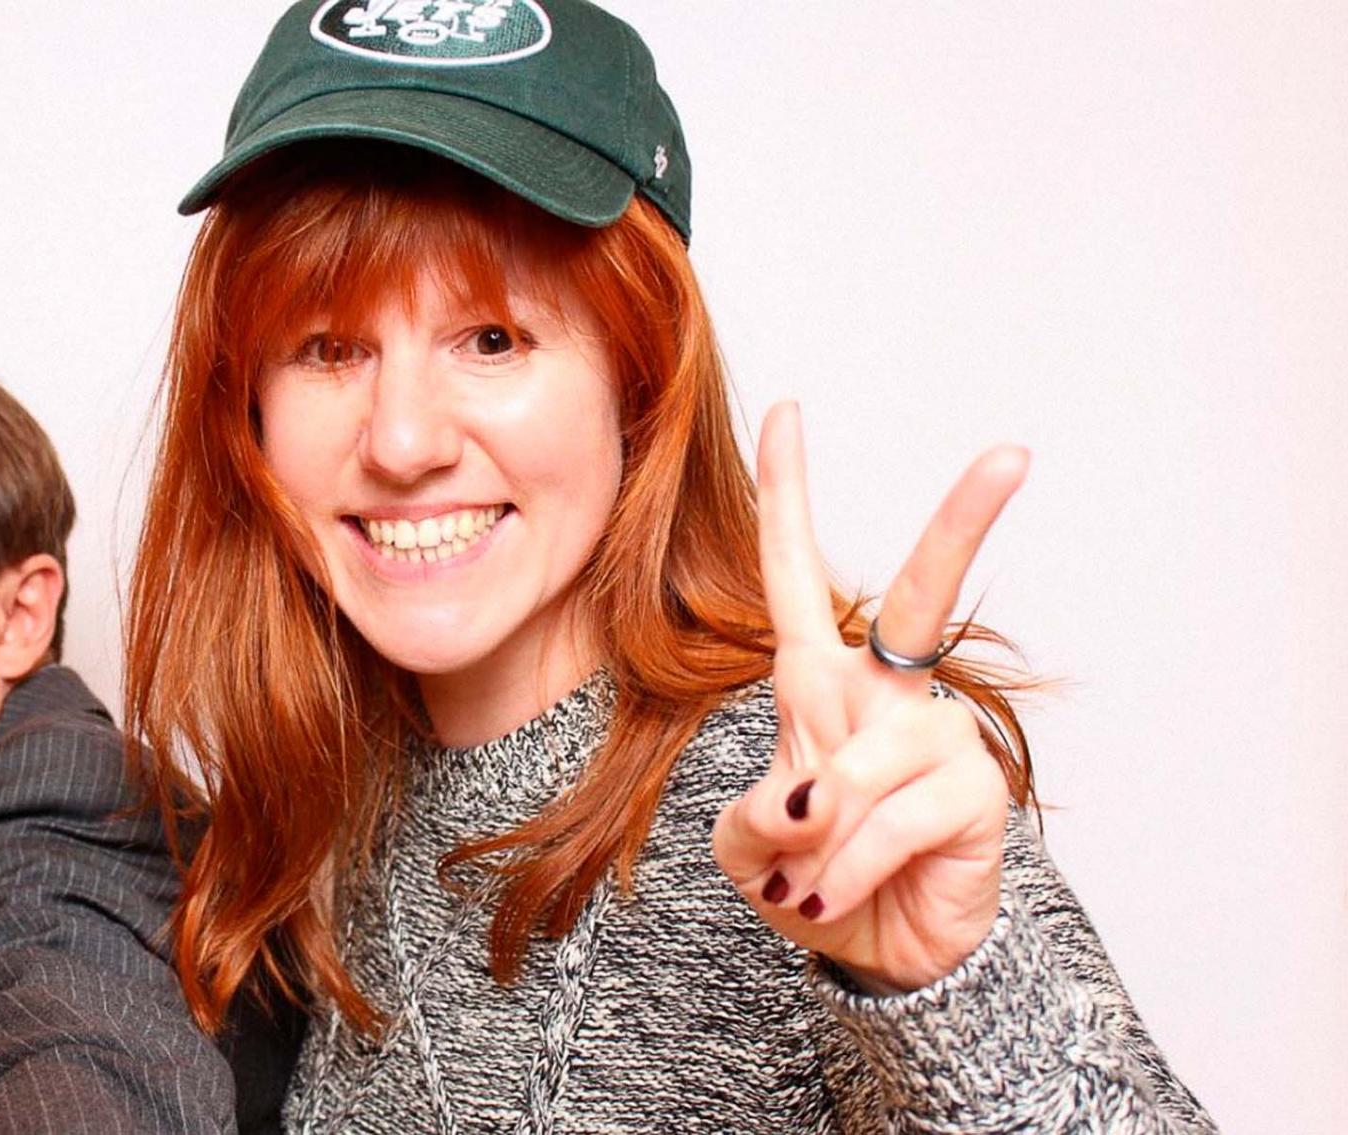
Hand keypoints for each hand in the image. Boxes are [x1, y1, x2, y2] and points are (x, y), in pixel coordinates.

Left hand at [712, 402, 1027, 992]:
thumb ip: (754, 818)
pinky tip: (837, 893)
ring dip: (818, 841)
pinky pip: (891, 824)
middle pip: (924, 596)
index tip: (784, 411)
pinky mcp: (976, 796)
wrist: (873, 950)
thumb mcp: (746, 846)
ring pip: (859, 769)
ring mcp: (939, 739)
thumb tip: (812, 798)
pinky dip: (848, 869)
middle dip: (964, 525)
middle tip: (1010, 455)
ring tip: (812, 879)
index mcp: (819, 683)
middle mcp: (887, 694)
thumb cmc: (809, 875)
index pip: (795, 576)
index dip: (786, 497)